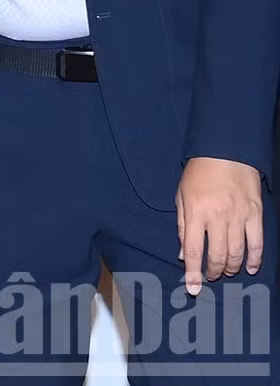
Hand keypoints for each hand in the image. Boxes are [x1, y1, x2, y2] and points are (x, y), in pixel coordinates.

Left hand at [177, 157, 263, 293]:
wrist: (226, 151)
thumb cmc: (199, 173)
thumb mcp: (181, 196)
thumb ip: (183, 227)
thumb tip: (183, 254)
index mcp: (196, 212)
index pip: (193, 250)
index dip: (193, 272)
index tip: (193, 288)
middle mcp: (218, 217)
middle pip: (217, 255)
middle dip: (213, 272)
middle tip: (209, 277)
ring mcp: (240, 216)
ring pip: (237, 253)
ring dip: (231, 267)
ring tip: (225, 271)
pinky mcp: (256, 214)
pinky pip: (257, 242)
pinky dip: (255, 258)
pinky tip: (251, 267)